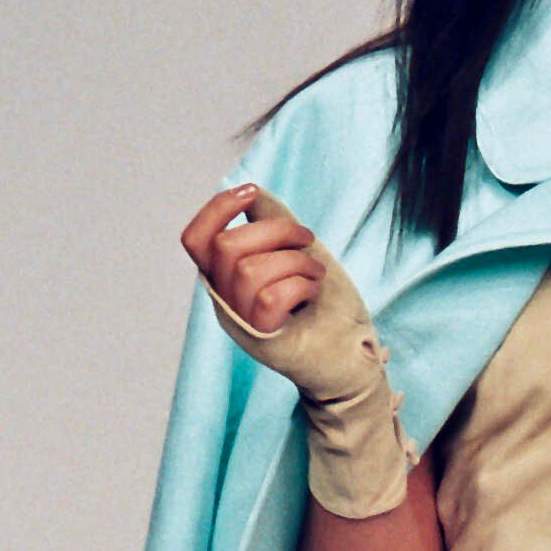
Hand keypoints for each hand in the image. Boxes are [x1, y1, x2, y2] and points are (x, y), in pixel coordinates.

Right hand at [178, 182, 410, 519]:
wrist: (355, 358)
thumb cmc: (327, 309)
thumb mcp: (296, 253)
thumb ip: (273, 224)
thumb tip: (253, 193)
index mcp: (226, 281)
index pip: (195, 240)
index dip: (216, 209)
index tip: (252, 192)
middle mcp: (227, 305)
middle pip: (226, 247)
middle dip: (274, 231)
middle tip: (306, 240)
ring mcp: (245, 327)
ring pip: (249, 270)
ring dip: (294, 260)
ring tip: (314, 272)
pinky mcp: (267, 345)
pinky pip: (269, 298)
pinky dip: (299, 284)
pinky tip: (314, 291)